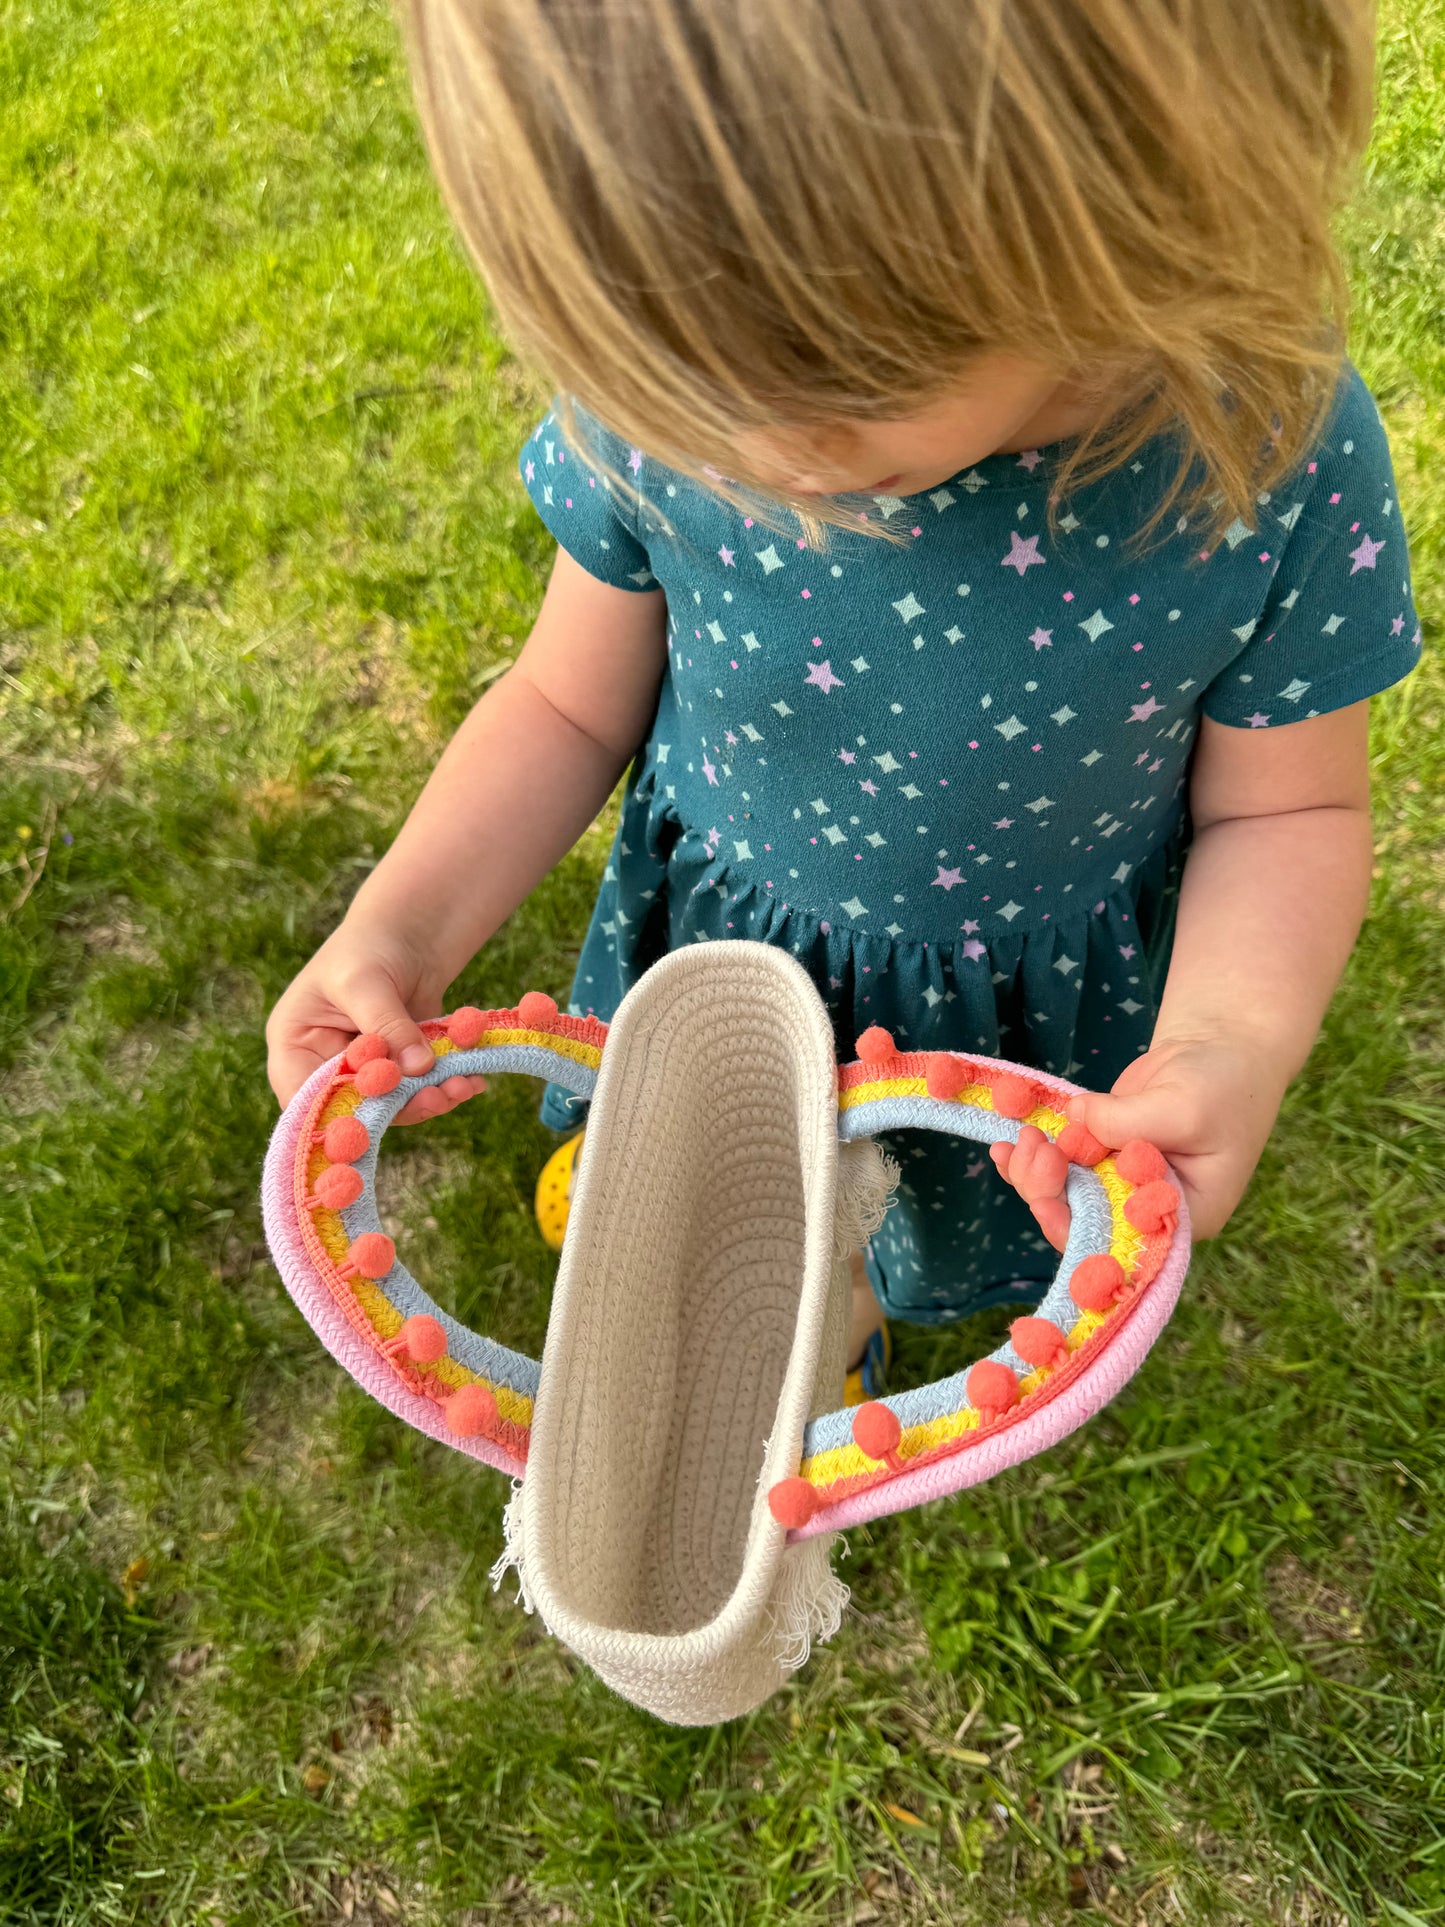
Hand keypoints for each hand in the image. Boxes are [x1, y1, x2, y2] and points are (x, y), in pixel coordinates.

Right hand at [265, 920, 486, 1125]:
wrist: (407, 932)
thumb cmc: (368, 946)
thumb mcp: (366, 982)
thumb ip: (387, 1026)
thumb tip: (418, 1068)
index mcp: (294, 1046)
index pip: (302, 1099)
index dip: (334, 1117)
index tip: (375, 1117)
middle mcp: (325, 1066)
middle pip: (353, 1107)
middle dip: (397, 1107)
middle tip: (436, 1097)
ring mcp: (365, 1071)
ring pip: (393, 1104)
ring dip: (428, 1099)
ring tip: (461, 1085)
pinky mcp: (400, 1069)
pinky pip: (419, 1089)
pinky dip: (445, 1086)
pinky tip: (471, 1080)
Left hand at [993, 1033, 1290, 1247]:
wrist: (1220, 1048)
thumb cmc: (1223, 1086)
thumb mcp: (1184, 1107)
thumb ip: (1129, 1123)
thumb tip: (1075, 1121)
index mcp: (1181, 1217)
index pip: (1123, 1243)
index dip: (1080, 1230)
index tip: (1049, 1201)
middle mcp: (1145, 1208)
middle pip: (1084, 1221)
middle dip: (1048, 1193)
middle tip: (1036, 1152)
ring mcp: (1119, 1180)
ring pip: (1064, 1194)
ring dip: (1034, 1174)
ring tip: (1021, 1141)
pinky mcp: (1100, 1150)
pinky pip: (1060, 1164)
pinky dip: (1031, 1158)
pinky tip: (1007, 1146)